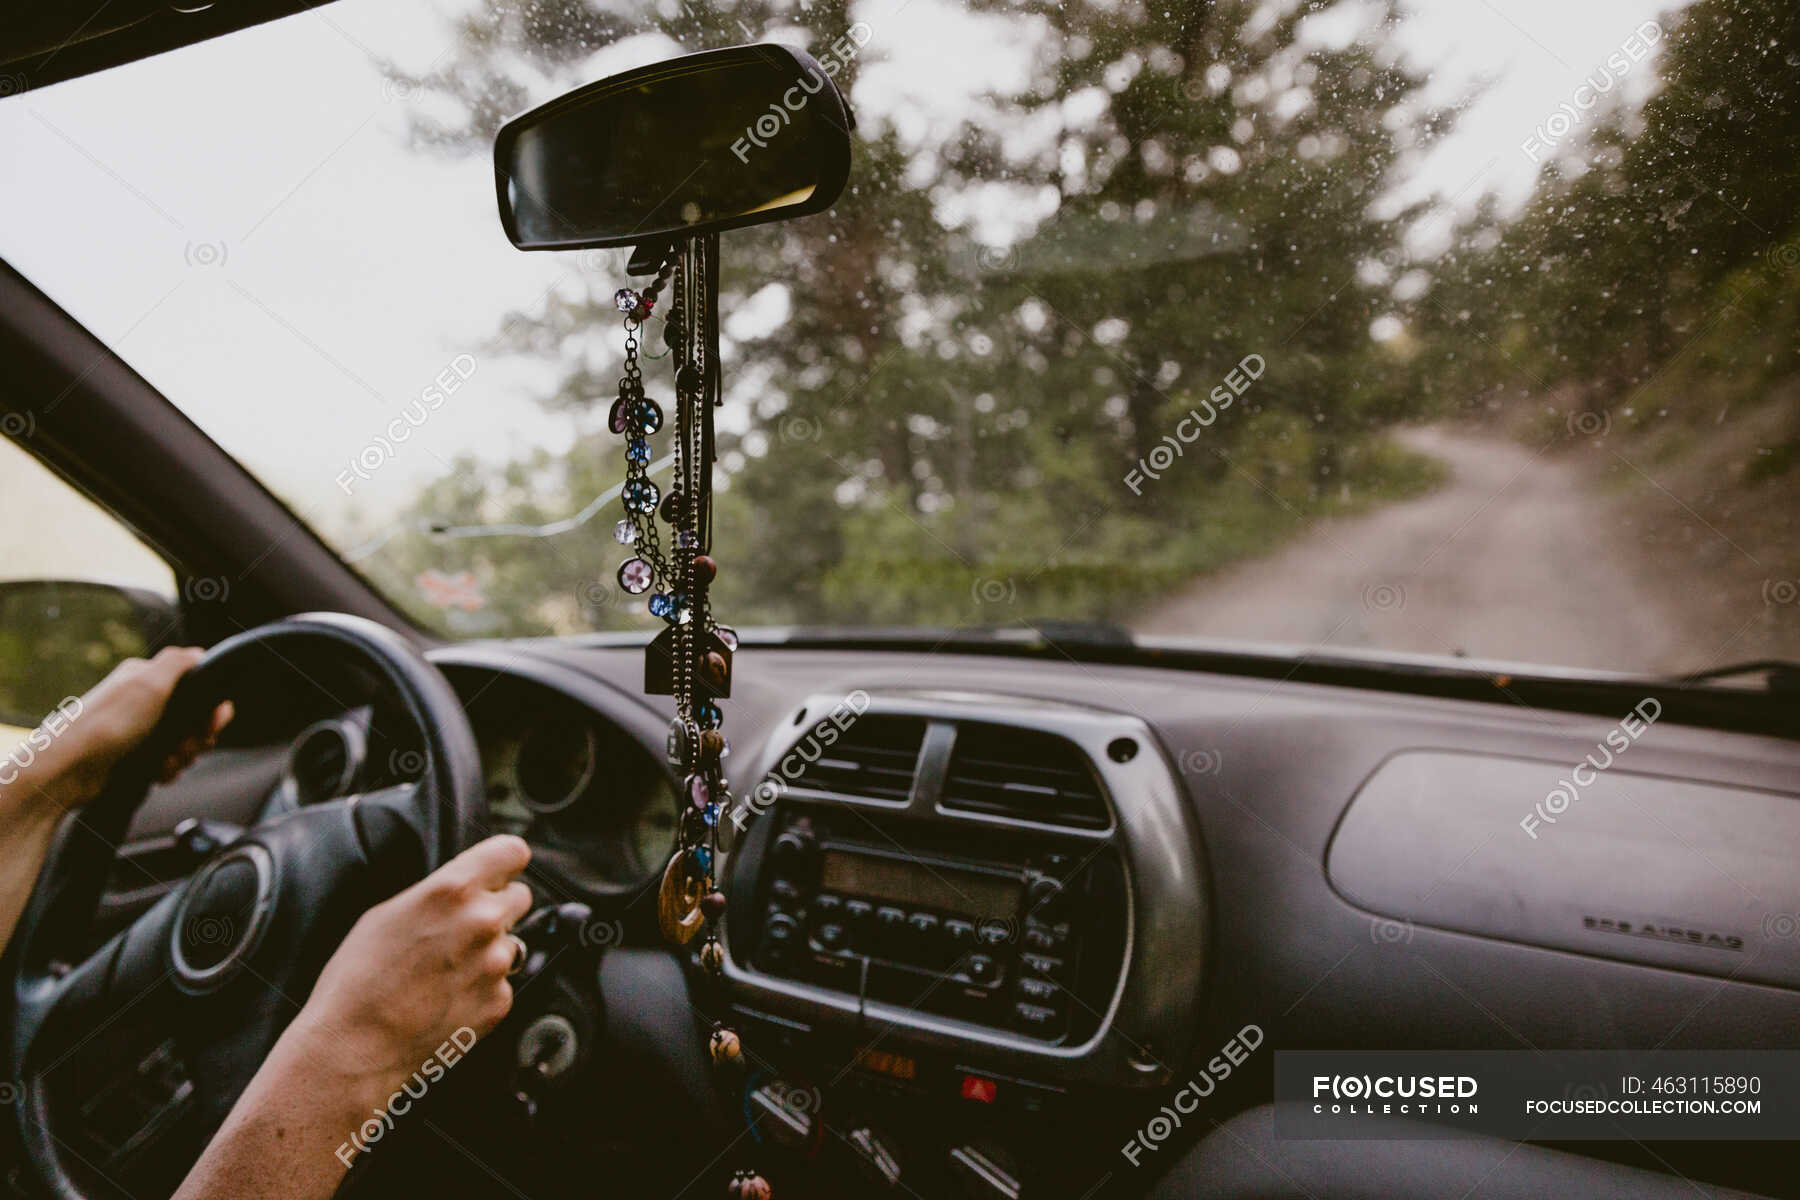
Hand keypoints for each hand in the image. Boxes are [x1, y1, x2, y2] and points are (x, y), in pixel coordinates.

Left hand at [2, 646, 231, 817]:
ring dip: (184, 756)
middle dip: (199, 736)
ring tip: (168, 761)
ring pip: (184, 742)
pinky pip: (167, 761)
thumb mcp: (148, 682)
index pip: (198, 684)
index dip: (212, 707)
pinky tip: (158, 772)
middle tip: (189, 746)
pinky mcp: (134, 755)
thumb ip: (179, 662)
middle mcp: (143, 701)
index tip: (213, 723)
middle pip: (195, 717)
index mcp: (147, 677)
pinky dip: (168, 769)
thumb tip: (200, 654)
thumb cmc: (105, 725)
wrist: (67, 770)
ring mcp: (139, 729)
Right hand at [282, 835, 533, 1088]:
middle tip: (462, 928)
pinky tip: (447, 998)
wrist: (354, 1047)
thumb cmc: (357, 981)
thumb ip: (436, 893)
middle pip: (520, 896)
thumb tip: (462, 888)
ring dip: (489, 950)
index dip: (504, 862)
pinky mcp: (500, 1001)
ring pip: (512, 942)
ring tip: (446, 970)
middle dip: (497, 906)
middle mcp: (484, 921)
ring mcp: (496, 964)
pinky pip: (503, 983)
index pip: (513, 851)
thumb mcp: (386, 913)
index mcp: (454, 890)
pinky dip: (483, 988)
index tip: (499, 871)